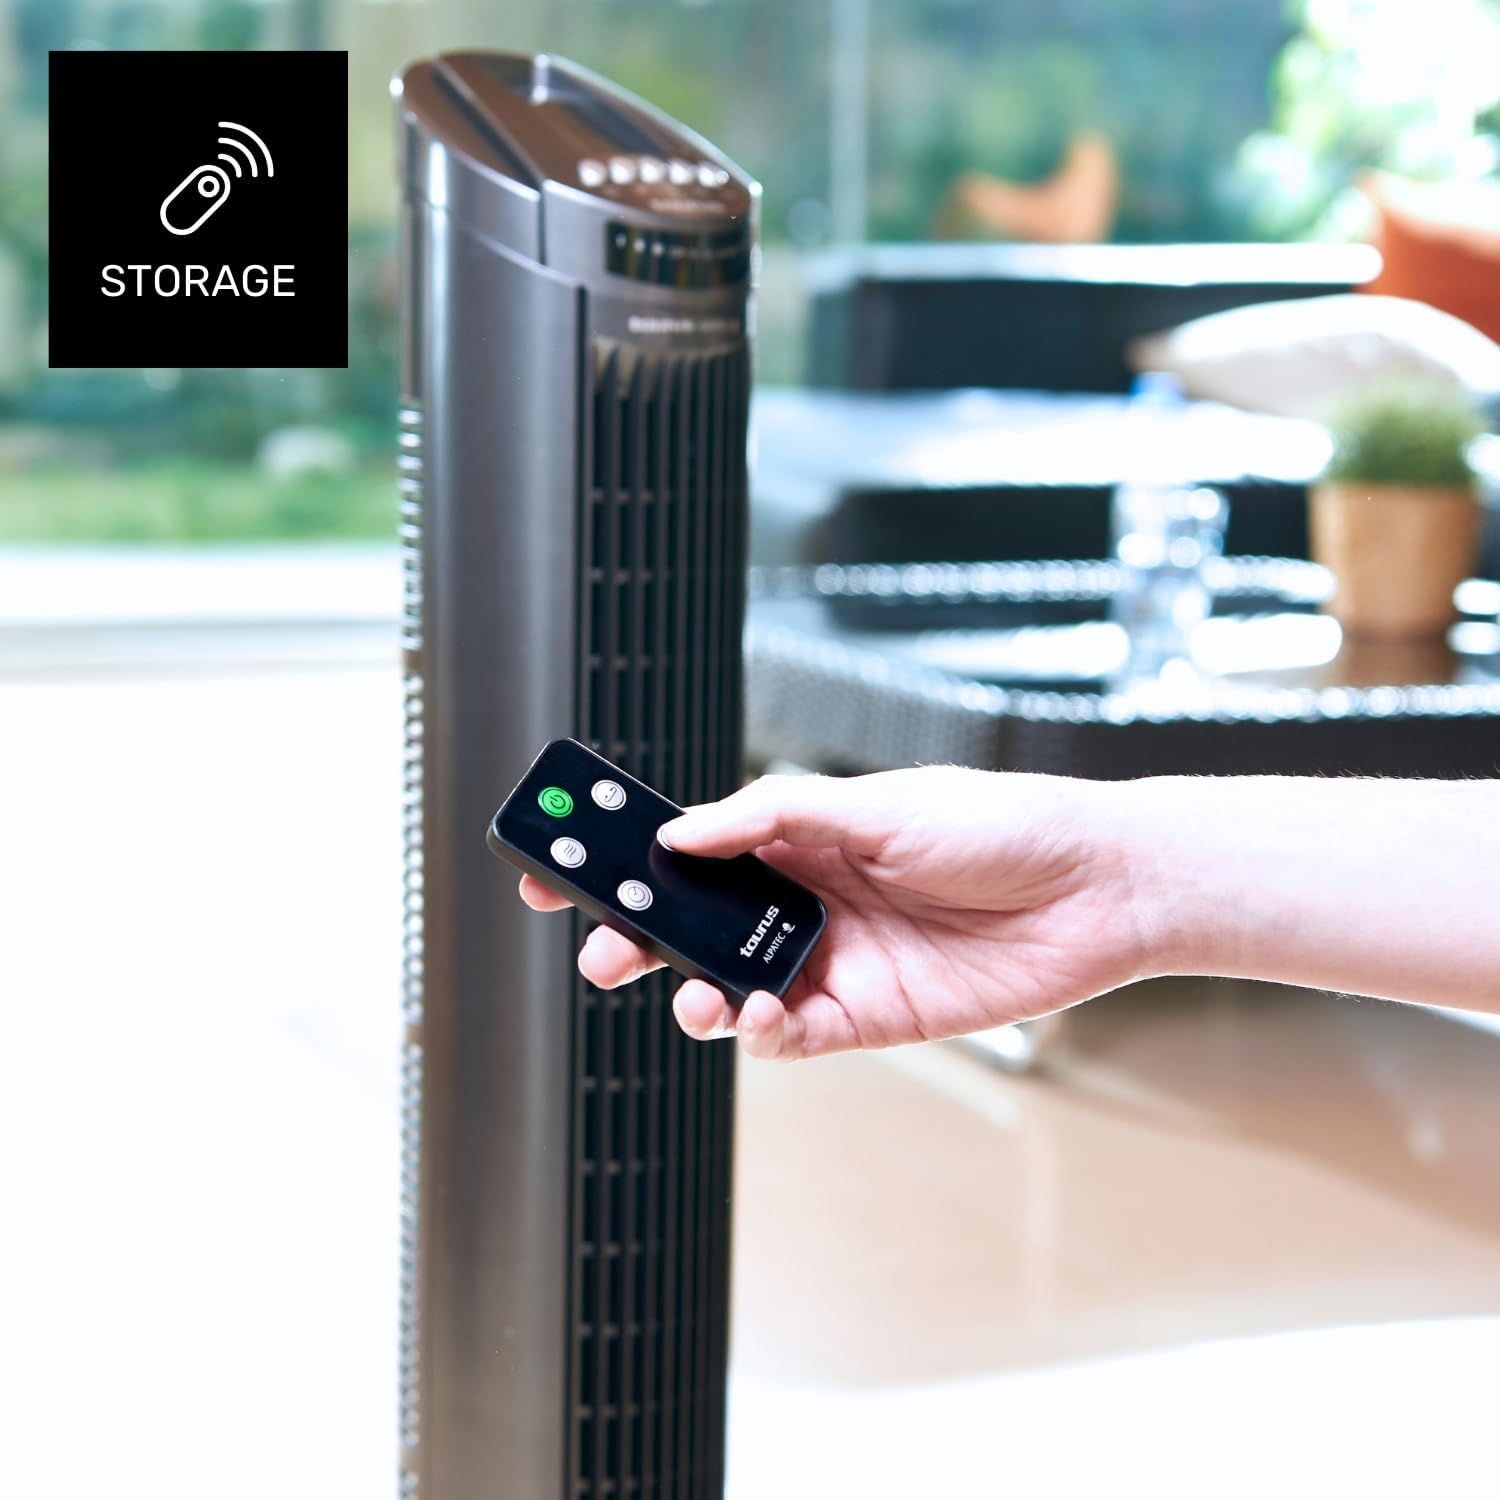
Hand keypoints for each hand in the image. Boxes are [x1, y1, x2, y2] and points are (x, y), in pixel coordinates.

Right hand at [517, 768, 1152, 1059]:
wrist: (1097, 890)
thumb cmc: (1000, 825)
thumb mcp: (877, 804)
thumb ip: (773, 817)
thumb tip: (679, 830)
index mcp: (798, 836)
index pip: (689, 847)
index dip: (625, 857)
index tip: (559, 863)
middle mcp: (804, 899)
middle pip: (694, 924)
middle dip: (636, 935)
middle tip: (598, 947)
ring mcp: (831, 960)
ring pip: (729, 985)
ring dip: (692, 990)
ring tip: (690, 989)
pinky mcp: (866, 1016)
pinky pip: (789, 1033)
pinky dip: (759, 1031)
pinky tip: (755, 1014)